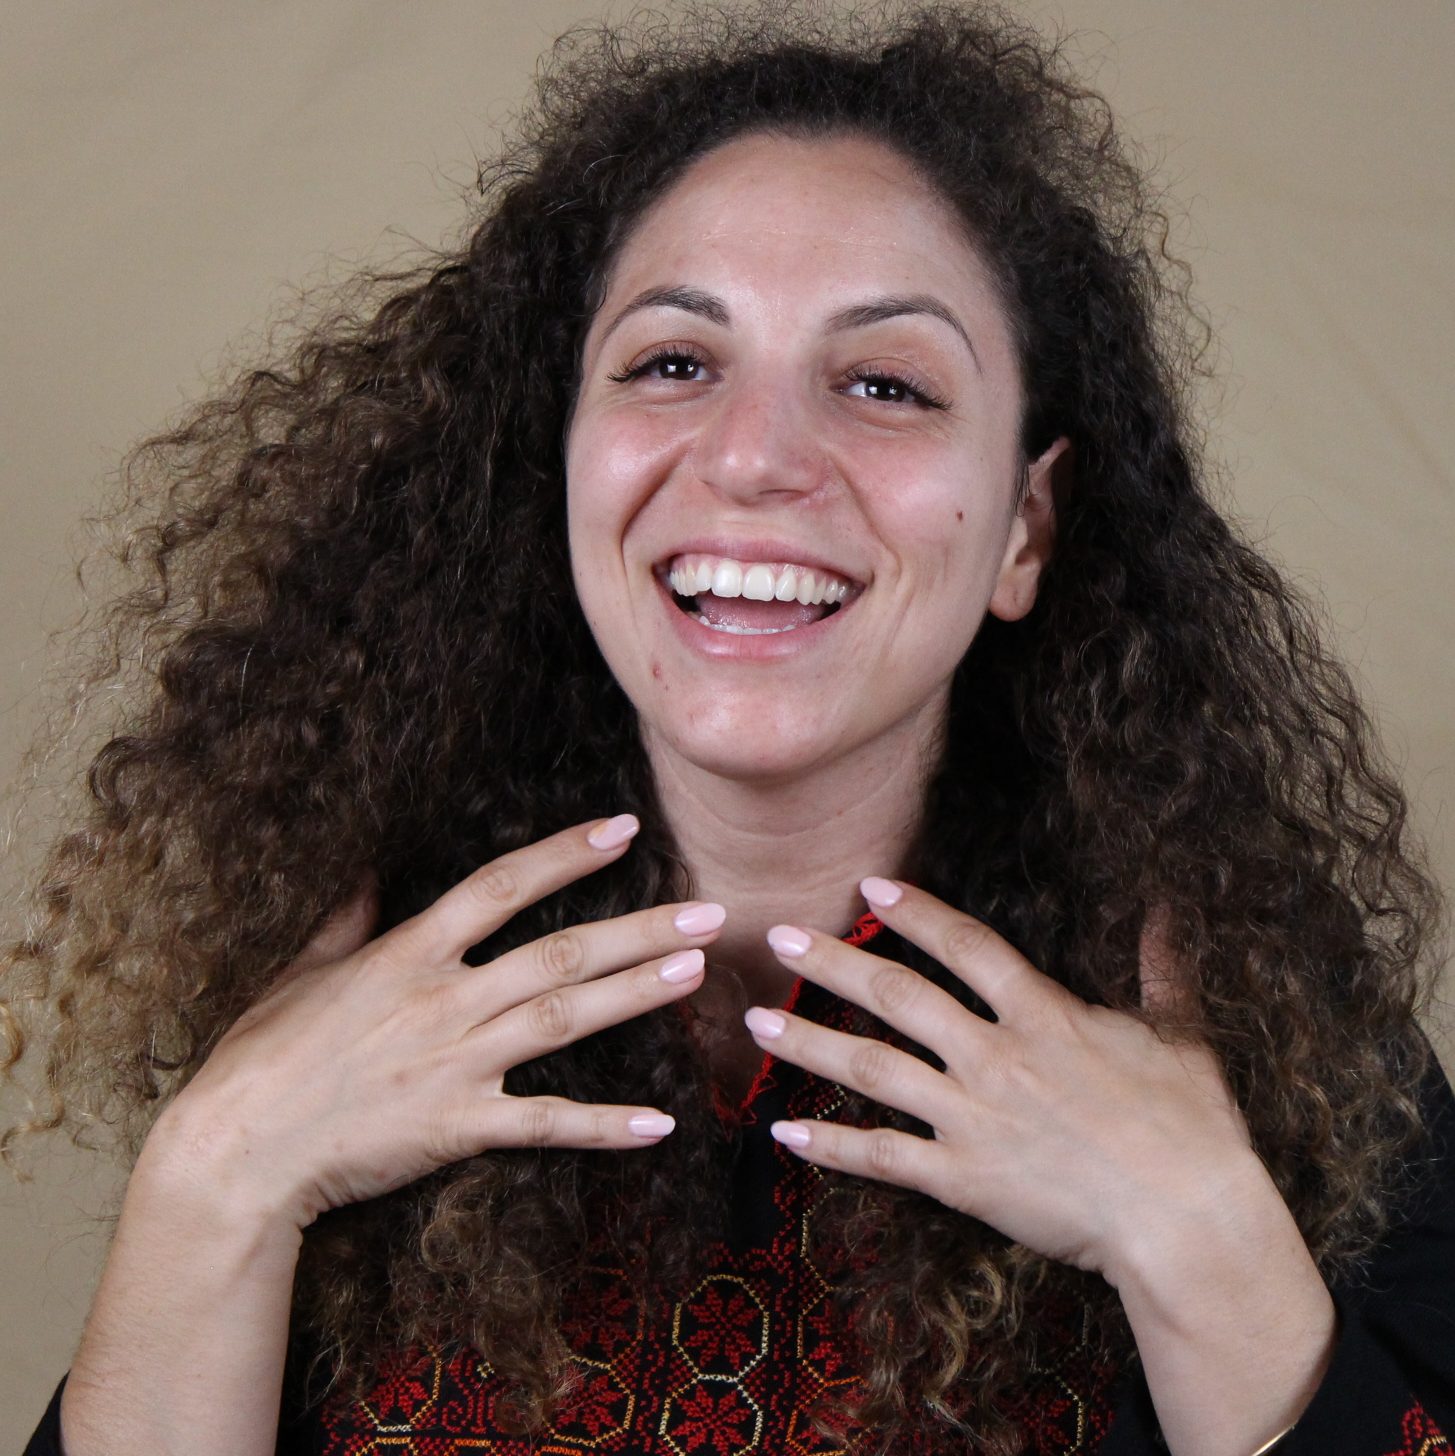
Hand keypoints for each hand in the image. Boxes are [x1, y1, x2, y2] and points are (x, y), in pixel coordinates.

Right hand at [151, 816, 722, 1229]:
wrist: (235, 1153)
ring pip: (565, 1019)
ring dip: (637, 995)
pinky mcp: (458, 1127)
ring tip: (695, 973)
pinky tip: (660, 1123)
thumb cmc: (260, 1058)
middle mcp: (444, 999)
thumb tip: (366, 869)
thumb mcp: (303, 971)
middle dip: (640, 929)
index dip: (566, 854)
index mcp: (408, 953)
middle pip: (559, 952)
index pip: (502, 886)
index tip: (624, 829)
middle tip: (708, 913)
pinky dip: (604, 1126)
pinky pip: (545, 1123)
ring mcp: (456, 1064)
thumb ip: (347, 918)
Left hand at [741, 881, 1259, 1282]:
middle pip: (898, 997)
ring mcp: (973, 1118)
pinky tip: (784, 1132)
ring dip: (808, 1045)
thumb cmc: (1194, 1128)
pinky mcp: (964, 1178)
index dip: (914, 913)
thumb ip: (1162, 966)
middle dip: (832, 964)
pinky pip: (884, 1157)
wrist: (1188, 1223)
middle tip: (778, 939)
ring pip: (872, 1070)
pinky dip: (831, 1146)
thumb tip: (1167, 904)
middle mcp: (997, 1057)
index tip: (868, 887)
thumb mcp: (1183, 1036)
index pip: (965, 947)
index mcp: (1046, 1015)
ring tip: (755, 1024)